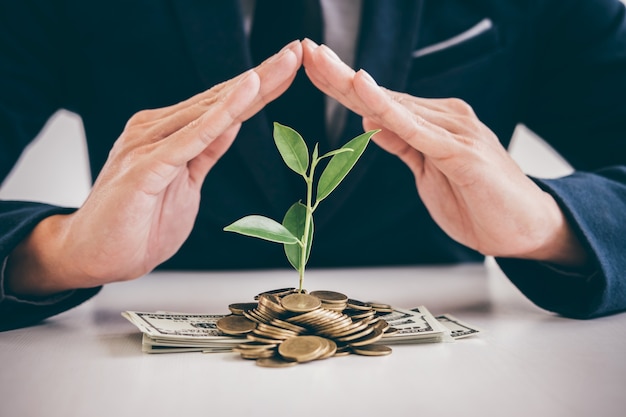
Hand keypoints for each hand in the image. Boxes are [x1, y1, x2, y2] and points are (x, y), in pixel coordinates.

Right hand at [6, 41, 303, 295]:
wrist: (93, 257)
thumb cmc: (137, 224)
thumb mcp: (185, 184)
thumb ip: (205, 152)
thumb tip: (231, 124)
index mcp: (168, 134)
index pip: (222, 106)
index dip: (259, 86)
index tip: (290, 67)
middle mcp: (156, 130)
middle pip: (220, 100)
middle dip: (263, 76)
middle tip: (296, 51)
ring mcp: (148, 146)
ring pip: (210, 111)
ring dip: (250, 86)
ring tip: (283, 63)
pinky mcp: (144, 168)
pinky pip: (191, 139)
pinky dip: (221, 115)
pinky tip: (246, 93)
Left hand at [302, 39, 587, 266]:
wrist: (528, 229)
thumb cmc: (480, 203)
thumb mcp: (428, 173)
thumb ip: (402, 145)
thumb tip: (369, 124)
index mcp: (431, 124)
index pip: (378, 102)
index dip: (342, 85)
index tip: (312, 68)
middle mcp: (443, 118)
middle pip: (380, 95)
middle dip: (338, 74)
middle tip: (306, 50)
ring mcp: (454, 131)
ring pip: (392, 105)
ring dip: (352, 83)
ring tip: (319, 60)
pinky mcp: (461, 152)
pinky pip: (416, 130)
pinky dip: (388, 109)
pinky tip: (364, 90)